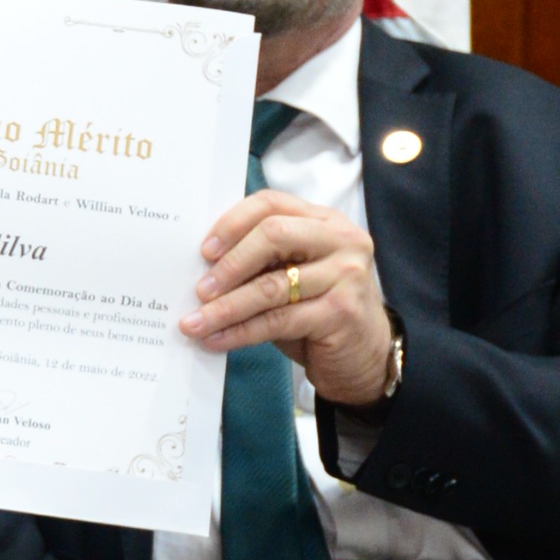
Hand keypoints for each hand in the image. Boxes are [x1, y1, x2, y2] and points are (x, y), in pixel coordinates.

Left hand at [180, 190, 395, 405]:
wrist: (365, 355)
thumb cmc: (319, 309)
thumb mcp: (293, 273)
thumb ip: (262, 260)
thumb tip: (203, 267)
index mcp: (324, 220)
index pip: (271, 204)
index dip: (232, 223)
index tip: (204, 250)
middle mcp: (341, 240)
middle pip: (274, 234)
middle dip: (230, 263)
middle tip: (200, 289)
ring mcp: (346, 275)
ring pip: (271, 286)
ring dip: (226, 307)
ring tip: (195, 322)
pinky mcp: (342, 312)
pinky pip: (278, 320)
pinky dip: (240, 331)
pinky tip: (216, 339)